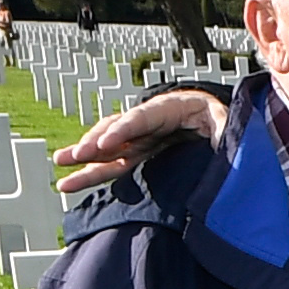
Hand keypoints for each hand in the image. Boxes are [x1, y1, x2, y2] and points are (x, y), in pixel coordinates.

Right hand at [56, 88, 228, 193]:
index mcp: (171, 108)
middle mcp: (150, 121)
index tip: (106, 144)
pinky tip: (74, 180)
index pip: (142, 118)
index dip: (123, 130)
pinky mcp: (140, 153)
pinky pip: (114, 161)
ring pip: (109, 146)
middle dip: (93, 143)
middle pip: (117, 130)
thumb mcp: (228, 121)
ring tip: (61, 167)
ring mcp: (142, 138)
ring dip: (85, 157)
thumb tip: (223, 140)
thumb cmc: (223, 118)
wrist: (219, 119)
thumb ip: (224, 130)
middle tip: (72, 157)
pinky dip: (95, 169)